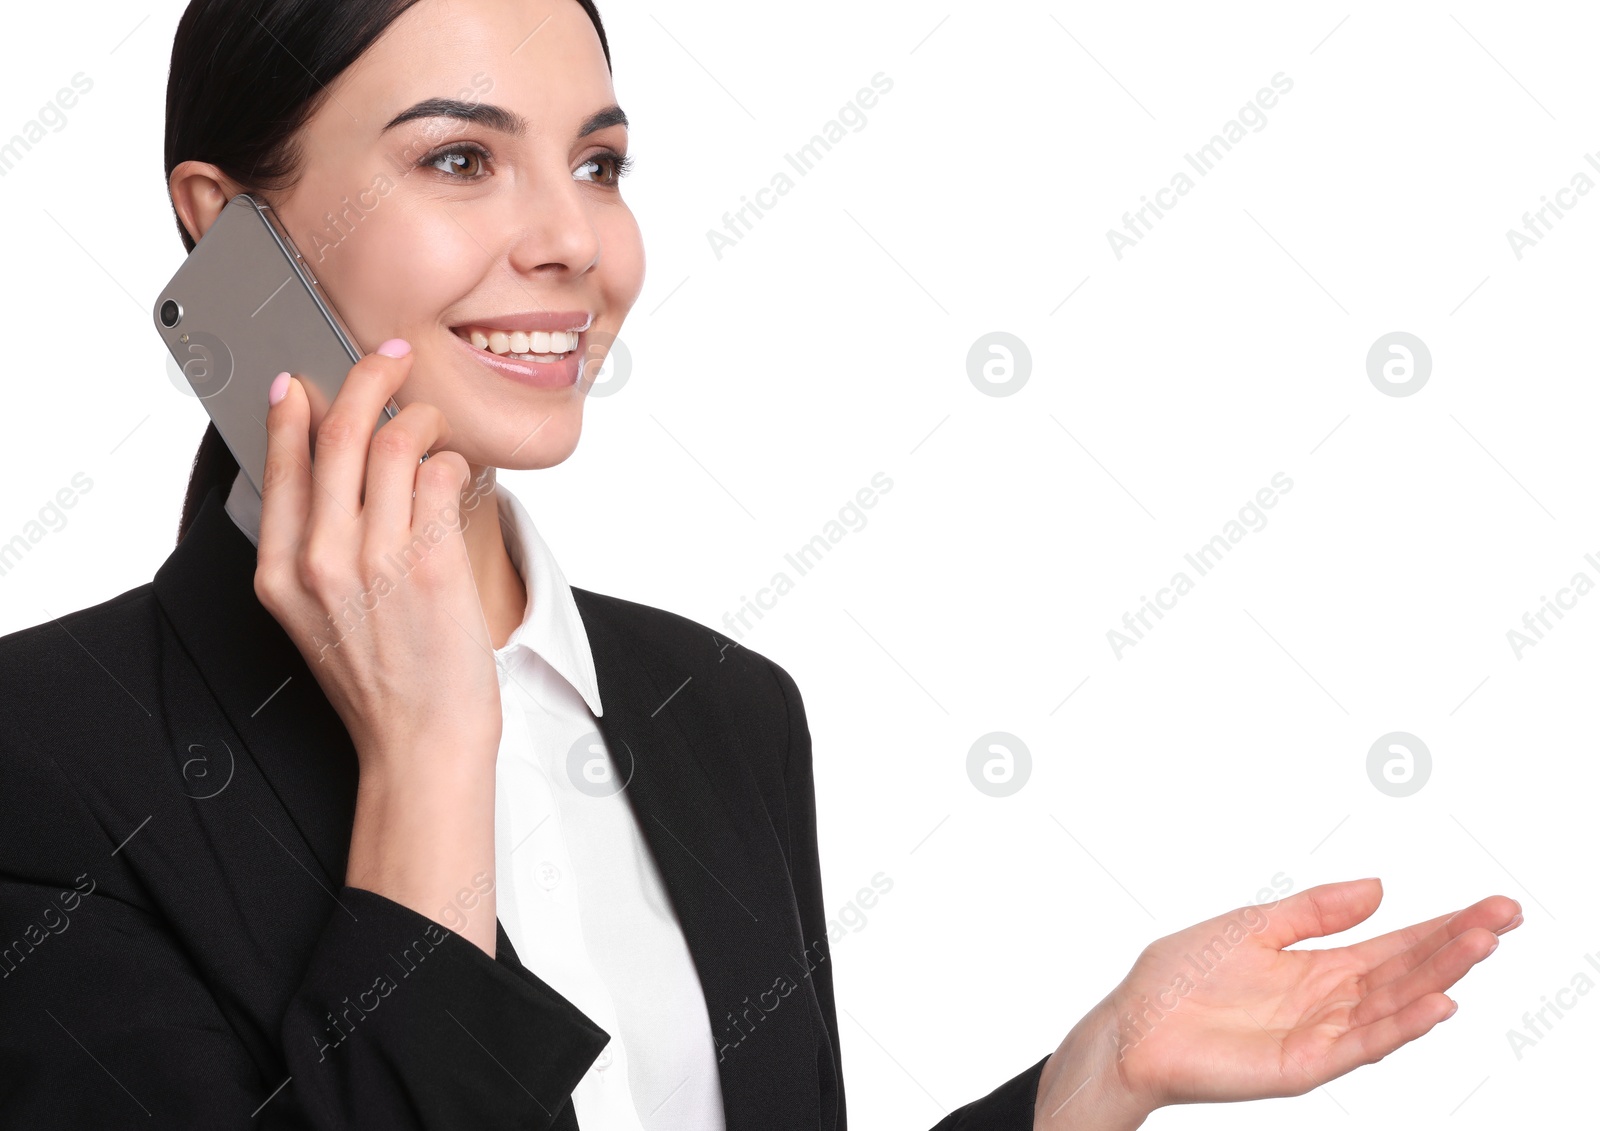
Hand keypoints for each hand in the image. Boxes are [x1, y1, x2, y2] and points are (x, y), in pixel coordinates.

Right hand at [252, 342, 502, 954]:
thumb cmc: (379, 679)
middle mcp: (321, 561)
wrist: (422, 742)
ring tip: (432, 428)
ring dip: (422, 420)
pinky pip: (442, 474)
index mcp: (280, 572)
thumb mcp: (314, 616)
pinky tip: (454, 476)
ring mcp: (376, 560)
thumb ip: (311, 545)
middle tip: (390, 360)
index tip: (307, 378)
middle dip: (369, 379)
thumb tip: (320, 463)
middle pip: (341, 432)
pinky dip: (452, 462)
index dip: (296, 407)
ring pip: (398, 443)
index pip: (281, 460)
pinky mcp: (430, 563)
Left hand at [1034, 878, 1520, 1127]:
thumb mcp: (1255, 926)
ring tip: (1479, 946)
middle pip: (1407, 971)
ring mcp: (1322, 1034)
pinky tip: (1435, 1004)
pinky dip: (1401, 1026)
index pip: (1397, 944)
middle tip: (1503, 918)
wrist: (1134, 1023)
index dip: (1444, 926)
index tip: (1493, 906)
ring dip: (1439, 977)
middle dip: (1456, 945)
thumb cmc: (1183, 978)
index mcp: (1322, 966)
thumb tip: (1380, 886)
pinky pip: (1361, 1044)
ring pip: (1395, 1004)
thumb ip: (1316, 911)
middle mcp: (1332, 1001)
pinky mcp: (1304, 1063)